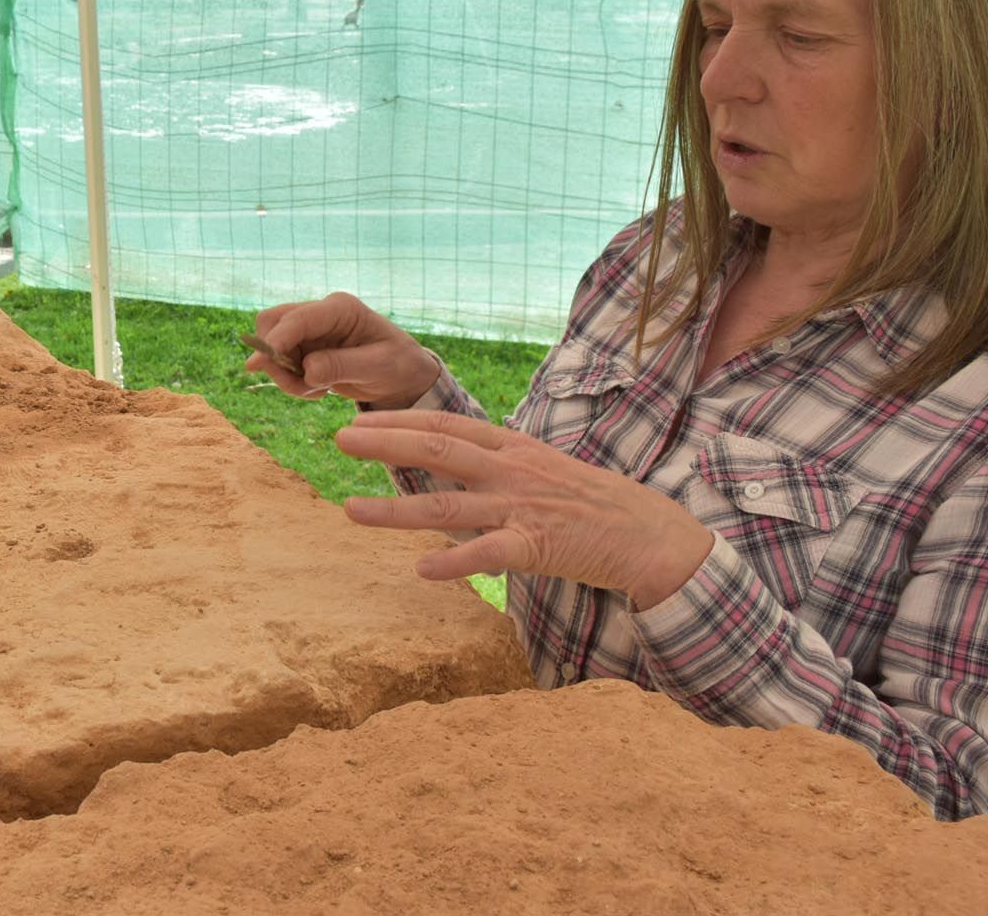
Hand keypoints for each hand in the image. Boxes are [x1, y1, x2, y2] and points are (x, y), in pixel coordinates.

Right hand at [245, 292, 443, 405]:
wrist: (403, 378)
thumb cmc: (399, 366)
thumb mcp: (378, 367)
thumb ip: (341, 366)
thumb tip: (306, 370)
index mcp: (341, 308)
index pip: (297, 319)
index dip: (275, 340)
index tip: (256, 364)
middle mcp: (321, 314)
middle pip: (272, 323)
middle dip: (276, 358)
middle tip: (301, 387)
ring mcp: (311, 330)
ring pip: (272, 347)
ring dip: (285, 375)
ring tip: (318, 391)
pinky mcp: (305, 348)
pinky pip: (280, 363)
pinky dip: (292, 382)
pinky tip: (319, 389)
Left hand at [335, 410, 714, 608]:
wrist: (648, 533)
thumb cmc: (589, 502)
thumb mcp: (538, 467)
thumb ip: (494, 461)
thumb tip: (447, 456)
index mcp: (512, 447)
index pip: (446, 425)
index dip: (399, 421)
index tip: (358, 419)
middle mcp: (511, 471)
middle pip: (439, 451)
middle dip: (386, 443)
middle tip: (340, 439)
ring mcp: (522, 508)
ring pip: (448, 506)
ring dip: (395, 510)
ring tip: (350, 510)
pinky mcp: (538, 547)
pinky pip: (489, 554)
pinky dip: (455, 562)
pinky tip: (422, 569)